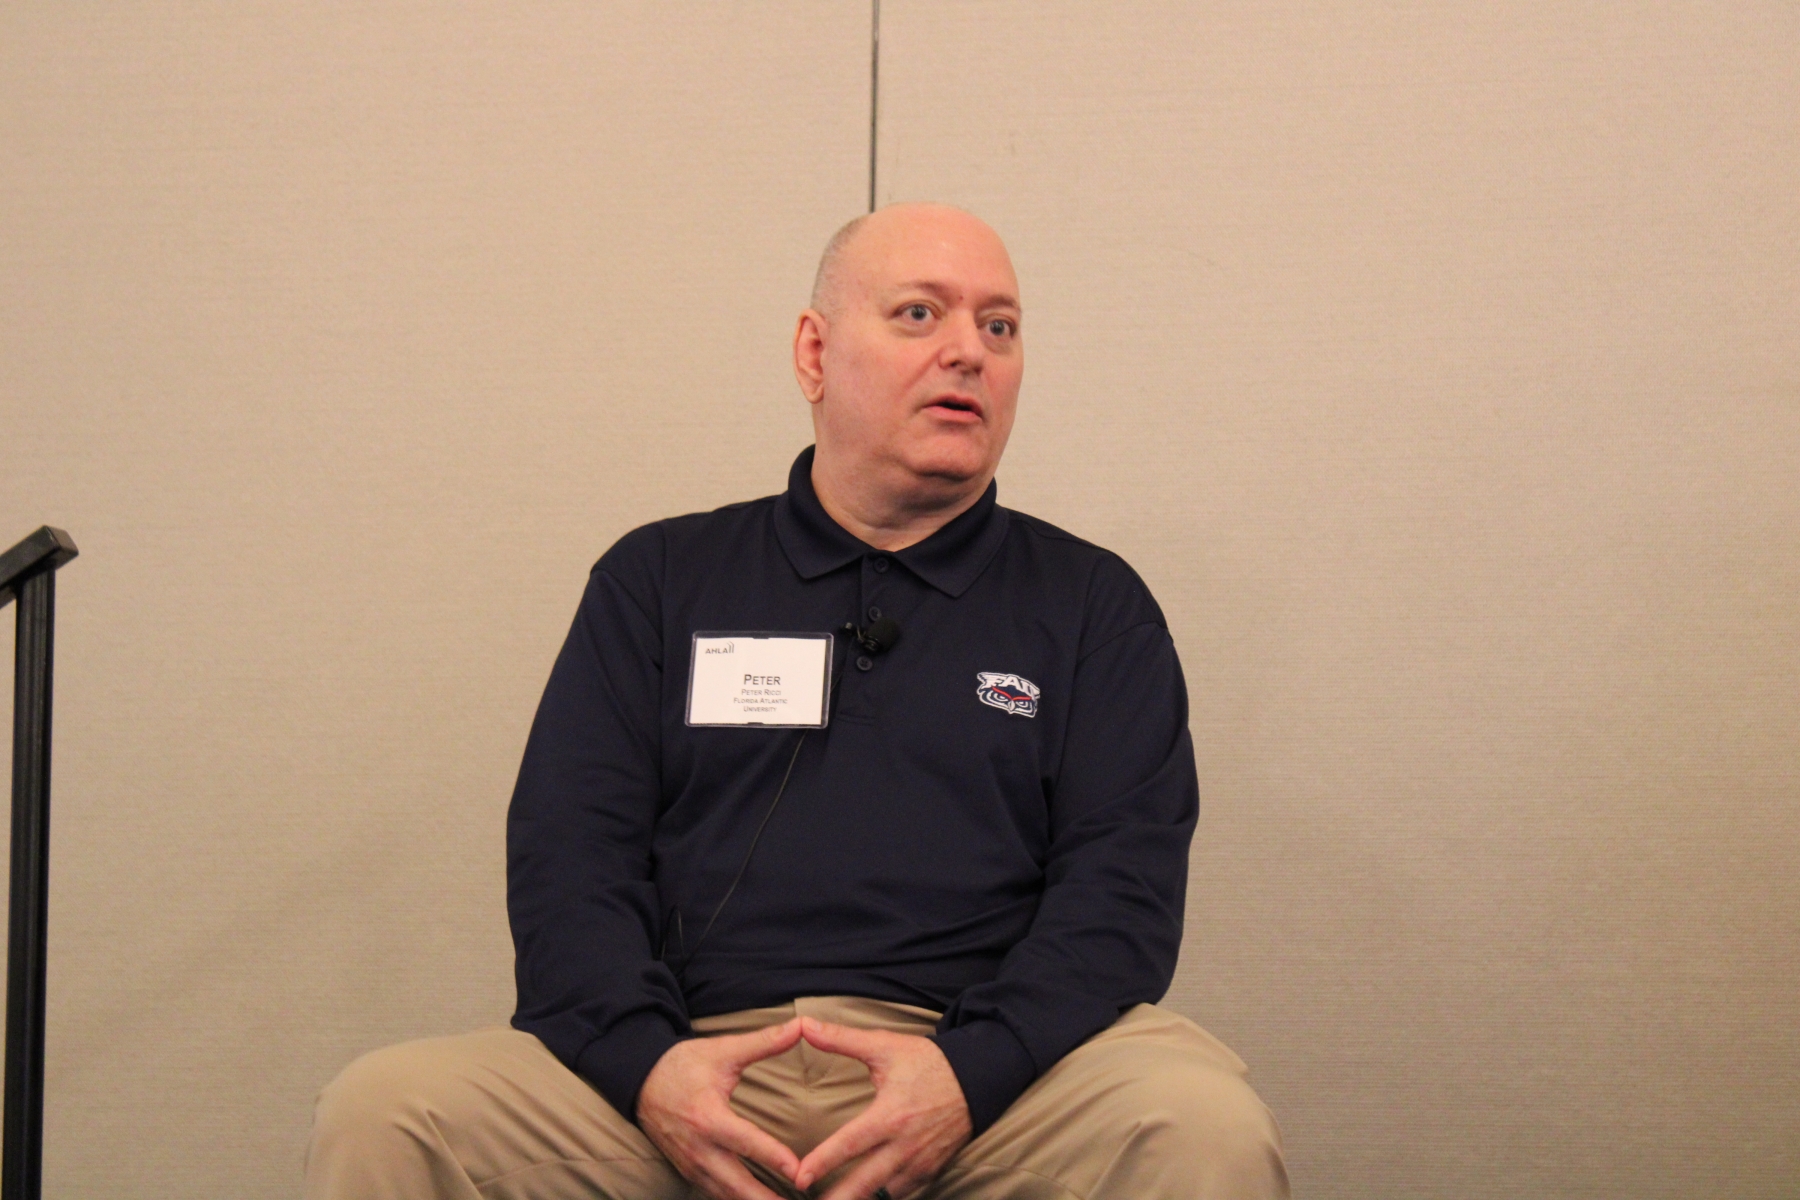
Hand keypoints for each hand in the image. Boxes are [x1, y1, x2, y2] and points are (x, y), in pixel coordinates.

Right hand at [637, 1017, 804, 1199]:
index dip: (773, 1157)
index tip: (797, 1170)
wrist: (640, 1081)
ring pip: (726, 1196)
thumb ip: (763, 1042)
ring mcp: (692, 1165)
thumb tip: (799, 1025)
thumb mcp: (723, 1051)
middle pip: (737, 1185)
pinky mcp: (689, 1172)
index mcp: (708, 1117)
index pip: (746, 1142)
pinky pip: (716, 1194)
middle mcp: (699, 1148)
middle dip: (765, 1199)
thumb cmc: (683, 1065)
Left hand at [792, 1017, 972, 1199]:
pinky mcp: (931, 1171)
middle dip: (839, 1199)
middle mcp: (904, 1145)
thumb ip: (841, 1039)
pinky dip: (885, 1198)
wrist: (977, 1078)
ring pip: (885, 1194)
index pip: (850, 1145)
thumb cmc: (928, 1062)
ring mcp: (920, 1163)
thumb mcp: (885, 1046)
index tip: (800, 1178)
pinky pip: (904, 1193)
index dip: (822, 1163)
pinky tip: (868, 1199)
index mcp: (890, 1116)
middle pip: (865, 1183)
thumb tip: (805, 1025)